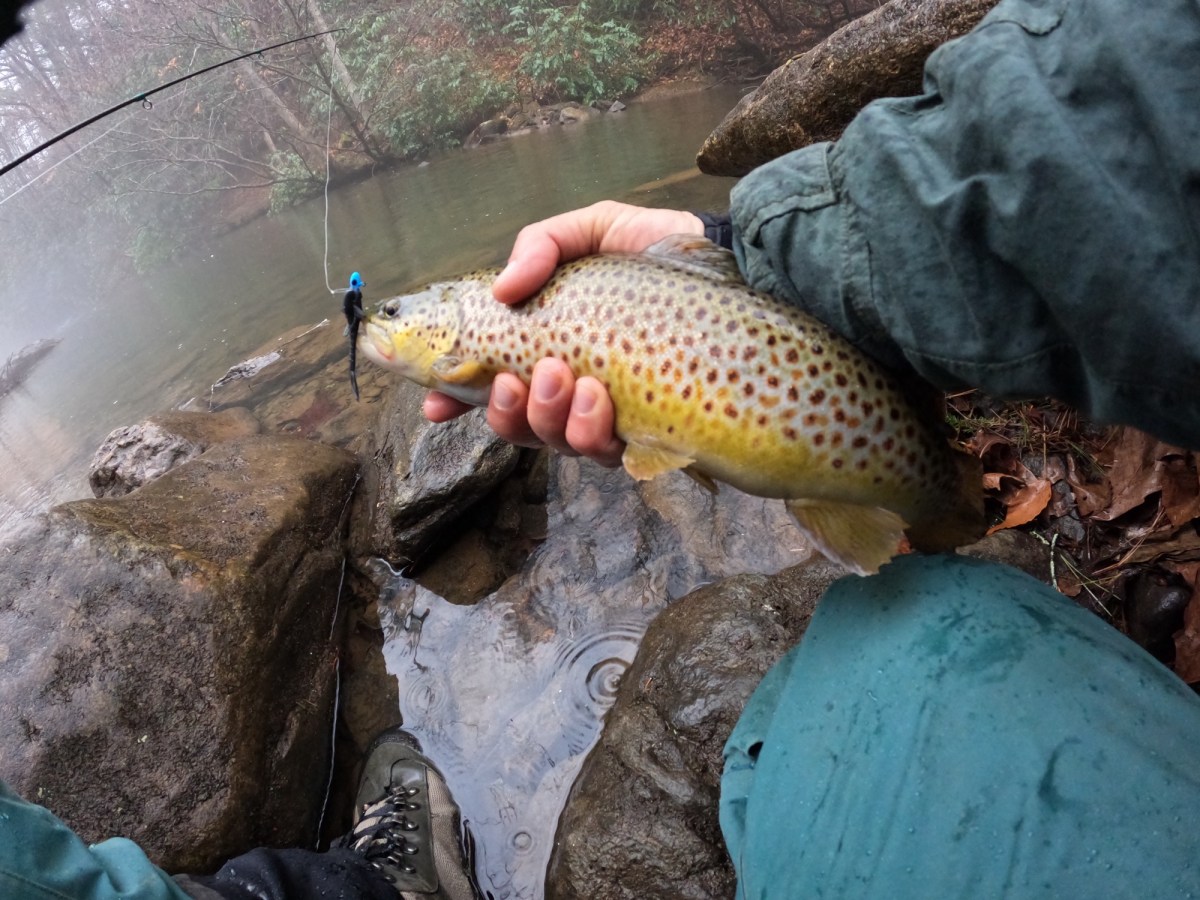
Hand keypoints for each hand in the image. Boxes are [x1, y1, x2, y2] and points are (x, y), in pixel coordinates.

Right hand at [423, 201, 703, 466]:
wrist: (726, 261)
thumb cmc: (655, 248)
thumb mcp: (589, 230)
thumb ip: (540, 246)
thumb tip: (502, 290)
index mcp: (549, 346)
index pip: (492, 386)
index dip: (455, 402)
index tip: (434, 405)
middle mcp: (573, 389)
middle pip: (518, 427)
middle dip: (507, 413)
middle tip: (522, 376)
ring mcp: (610, 415)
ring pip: (558, 443)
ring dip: (549, 418)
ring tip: (566, 377)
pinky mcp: (650, 432)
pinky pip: (608, 454)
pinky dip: (594, 432)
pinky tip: (602, 396)